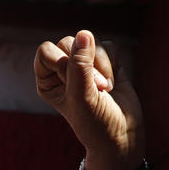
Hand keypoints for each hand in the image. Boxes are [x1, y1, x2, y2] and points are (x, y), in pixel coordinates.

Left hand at [34, 30, 145, 169]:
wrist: (122, 136)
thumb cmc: (95, 122)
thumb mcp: (82, 95)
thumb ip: (80, 64)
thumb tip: (84, 34)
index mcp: (47, 80)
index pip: (46, 51)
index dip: (62, 61)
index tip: (76, 83)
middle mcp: (63, 70)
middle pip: (68, 42)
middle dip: (85, 64)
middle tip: (97, 89)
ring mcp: (85, 65)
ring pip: (89, 42)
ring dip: (101, 65)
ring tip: (106, 89)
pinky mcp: (106, 63)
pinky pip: (107, 46)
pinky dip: (112, 62)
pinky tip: (114, 82)